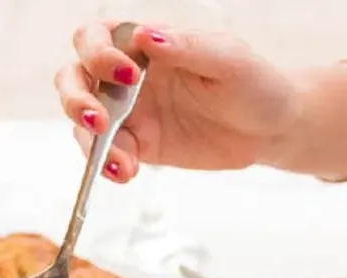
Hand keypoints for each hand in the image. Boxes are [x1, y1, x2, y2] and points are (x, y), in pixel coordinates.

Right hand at [55, 21, 298, 181]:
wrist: (272, 129)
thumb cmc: (255, 83)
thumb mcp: (228, 60)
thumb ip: (186, 47)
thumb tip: (144, 36)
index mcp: (145, 44)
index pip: (96, 37)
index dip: (97, 53)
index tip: (126, 75)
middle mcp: (127, 76)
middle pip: (74, 77)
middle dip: (74, 97)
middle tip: (99, 118)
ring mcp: (129, 112)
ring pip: (83, 121)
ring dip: (89, 140)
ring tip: (120, 160)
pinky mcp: (136, 146)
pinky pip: (105, 154)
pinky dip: (108, 165)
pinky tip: (127, 172)